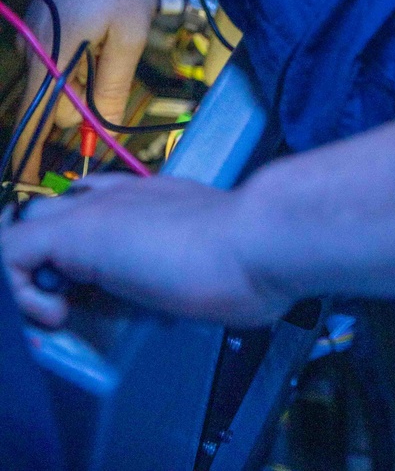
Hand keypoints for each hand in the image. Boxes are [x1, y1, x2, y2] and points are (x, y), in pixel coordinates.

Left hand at [1, 174, 291, 327]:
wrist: (254, 239)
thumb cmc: (253, 257)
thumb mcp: (227, 256)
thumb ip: (215, 263)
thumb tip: (236, 295)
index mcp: (160, 197)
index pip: (103, 198)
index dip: (91, 237)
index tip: (103, 284)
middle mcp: (124, 194)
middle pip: (59, 206)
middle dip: (53, 252)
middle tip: (73, 299)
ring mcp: (98, 210)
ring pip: (29, 224)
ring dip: (35, 271)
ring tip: (61, 311)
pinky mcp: (75, 233)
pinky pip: (11, 253)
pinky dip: (22, 293)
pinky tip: (58, 317)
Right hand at [13, 0, 159, 184]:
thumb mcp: (130, 34)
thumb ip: (112, 86)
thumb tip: (100, 130)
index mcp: (49, 58)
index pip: (33, 123)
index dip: (34, 158)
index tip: (34, 185)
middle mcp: (32, 47)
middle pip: (52, 103)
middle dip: (80, 108)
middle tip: (113, 82)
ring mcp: (35, 29)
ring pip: (58, 77)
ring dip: (83, 78)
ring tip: (114, 43)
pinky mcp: (44, 15)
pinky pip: (59, 53)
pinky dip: (80, 56)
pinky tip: (104, 30)